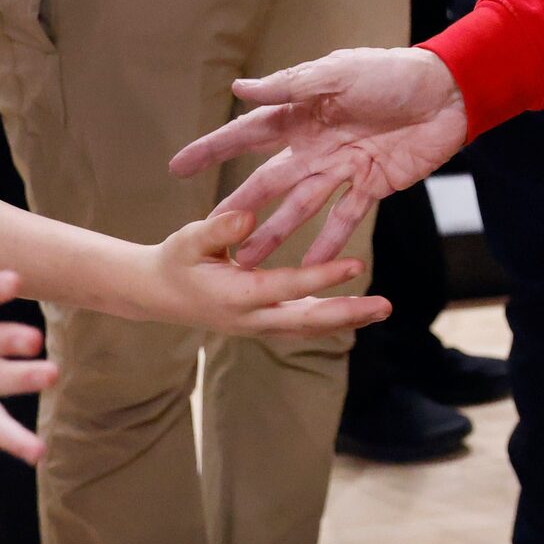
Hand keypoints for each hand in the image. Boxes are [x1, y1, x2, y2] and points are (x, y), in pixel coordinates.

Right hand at [137, 205, 391, 336]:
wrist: (156, 294)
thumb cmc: (174, 260)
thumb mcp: (188, 239)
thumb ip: (217, 228)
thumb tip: (246, 214)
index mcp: (236, 295)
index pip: (288, 286)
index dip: (323, 277)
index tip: (358, 265)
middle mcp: (252, 318)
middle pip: (309, 321)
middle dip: (349, 314)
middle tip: (386, 307)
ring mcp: (259, 325)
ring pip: (310, 328)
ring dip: (347, 320)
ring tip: (381, 310)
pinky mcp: (264, 323)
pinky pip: (302, 325)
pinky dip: (329, 321)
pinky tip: (357, 313)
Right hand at [169, 47, 468, 267]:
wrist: (448, 91)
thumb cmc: (391, 72)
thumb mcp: (338, 72)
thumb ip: (290, 86)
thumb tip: (238, 89)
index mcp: (302, 112)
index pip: (248, 133)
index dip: (213, 150)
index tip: (178, 167)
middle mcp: (316, 143)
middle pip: (269, 181)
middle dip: (240, 208)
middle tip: (211, 238)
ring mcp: (342, 167)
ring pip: (301, 207)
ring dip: (276, 234)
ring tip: (249, 264)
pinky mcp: (372, 185)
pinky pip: (345, 218)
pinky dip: (327, 243)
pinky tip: (308, 270)